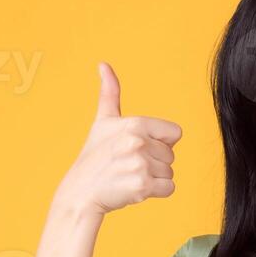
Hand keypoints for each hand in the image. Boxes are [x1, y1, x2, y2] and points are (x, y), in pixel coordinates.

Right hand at [56, 62, 182, 216]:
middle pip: (171, 155)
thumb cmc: (95, 157)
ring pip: (169, 172)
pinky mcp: (142, 186)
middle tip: (128, 164)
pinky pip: (169, 188)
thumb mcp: (103, 122)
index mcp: (135, 123)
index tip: (137, 147)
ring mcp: (141, 164)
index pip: (174, 133)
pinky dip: (156, 192)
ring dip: (154, 178)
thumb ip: (110, 93)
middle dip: (154, 162)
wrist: (80, 192)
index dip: (159, 142)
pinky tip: (134, 188)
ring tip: (129, 176)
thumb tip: (103, 64)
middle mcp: (138, 141)